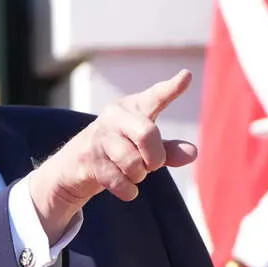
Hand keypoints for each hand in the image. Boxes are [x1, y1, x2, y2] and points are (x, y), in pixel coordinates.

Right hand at [29, 70, 198, 242]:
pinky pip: (118, 181)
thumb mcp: (145, 147)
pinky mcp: (89, 159)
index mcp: (133, 107)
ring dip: (138, 175)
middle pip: (147, 134)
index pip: (155, 97)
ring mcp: (99, 137)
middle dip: (155, 157)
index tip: (186, 76)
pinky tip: (127, 188)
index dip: (171, 89)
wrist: (74, 164)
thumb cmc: (119, 149)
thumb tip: (192, 153)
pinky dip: (128, 190)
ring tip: (133, 173)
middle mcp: (115, 116)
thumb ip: (170, 150)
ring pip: (132, 162)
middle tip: (153, 165)